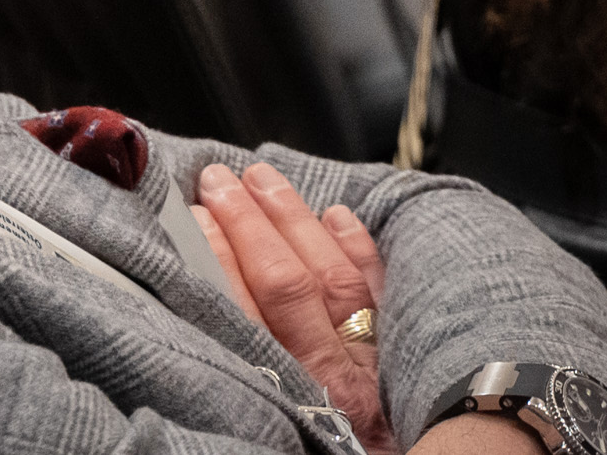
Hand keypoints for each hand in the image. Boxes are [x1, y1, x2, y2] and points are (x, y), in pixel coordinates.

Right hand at [195, 162, 393, 453]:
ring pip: (333, 277)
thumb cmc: (339, 452)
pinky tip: (337, 216)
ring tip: (262, 179)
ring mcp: (377, 366)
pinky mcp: (413, 359)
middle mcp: (336, 381)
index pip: (247, 316)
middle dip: (250, 224)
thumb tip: (201, 315)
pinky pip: (386, 293)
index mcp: (295, 401)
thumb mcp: (278, 433)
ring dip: (294, 219)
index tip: (194, 213)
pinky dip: (360, 249)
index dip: (219, 257)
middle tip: (218, 179)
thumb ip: (248, 375)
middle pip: (288, 286)